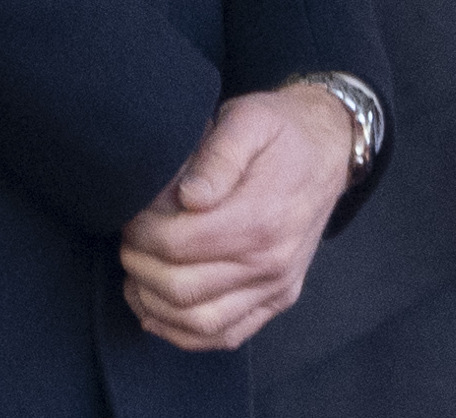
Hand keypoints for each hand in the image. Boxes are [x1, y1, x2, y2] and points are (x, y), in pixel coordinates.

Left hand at [117, 83, 355, 351]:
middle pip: (183, 288)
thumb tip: (189, 197)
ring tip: (134, 275)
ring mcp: (277, 287)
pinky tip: (156, 309)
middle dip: (140, 266)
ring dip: (153, 305)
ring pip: (200, 323)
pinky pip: (226, 336)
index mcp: (261, 217)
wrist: (329, 150)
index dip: (140, 233)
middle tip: (126, 241)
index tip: (128, 216)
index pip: (179, 244)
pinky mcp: (278, 300)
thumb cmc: (279, 131)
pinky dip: (184, 333)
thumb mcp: (247, 120)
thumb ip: (217, 156)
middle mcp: (272, 262)